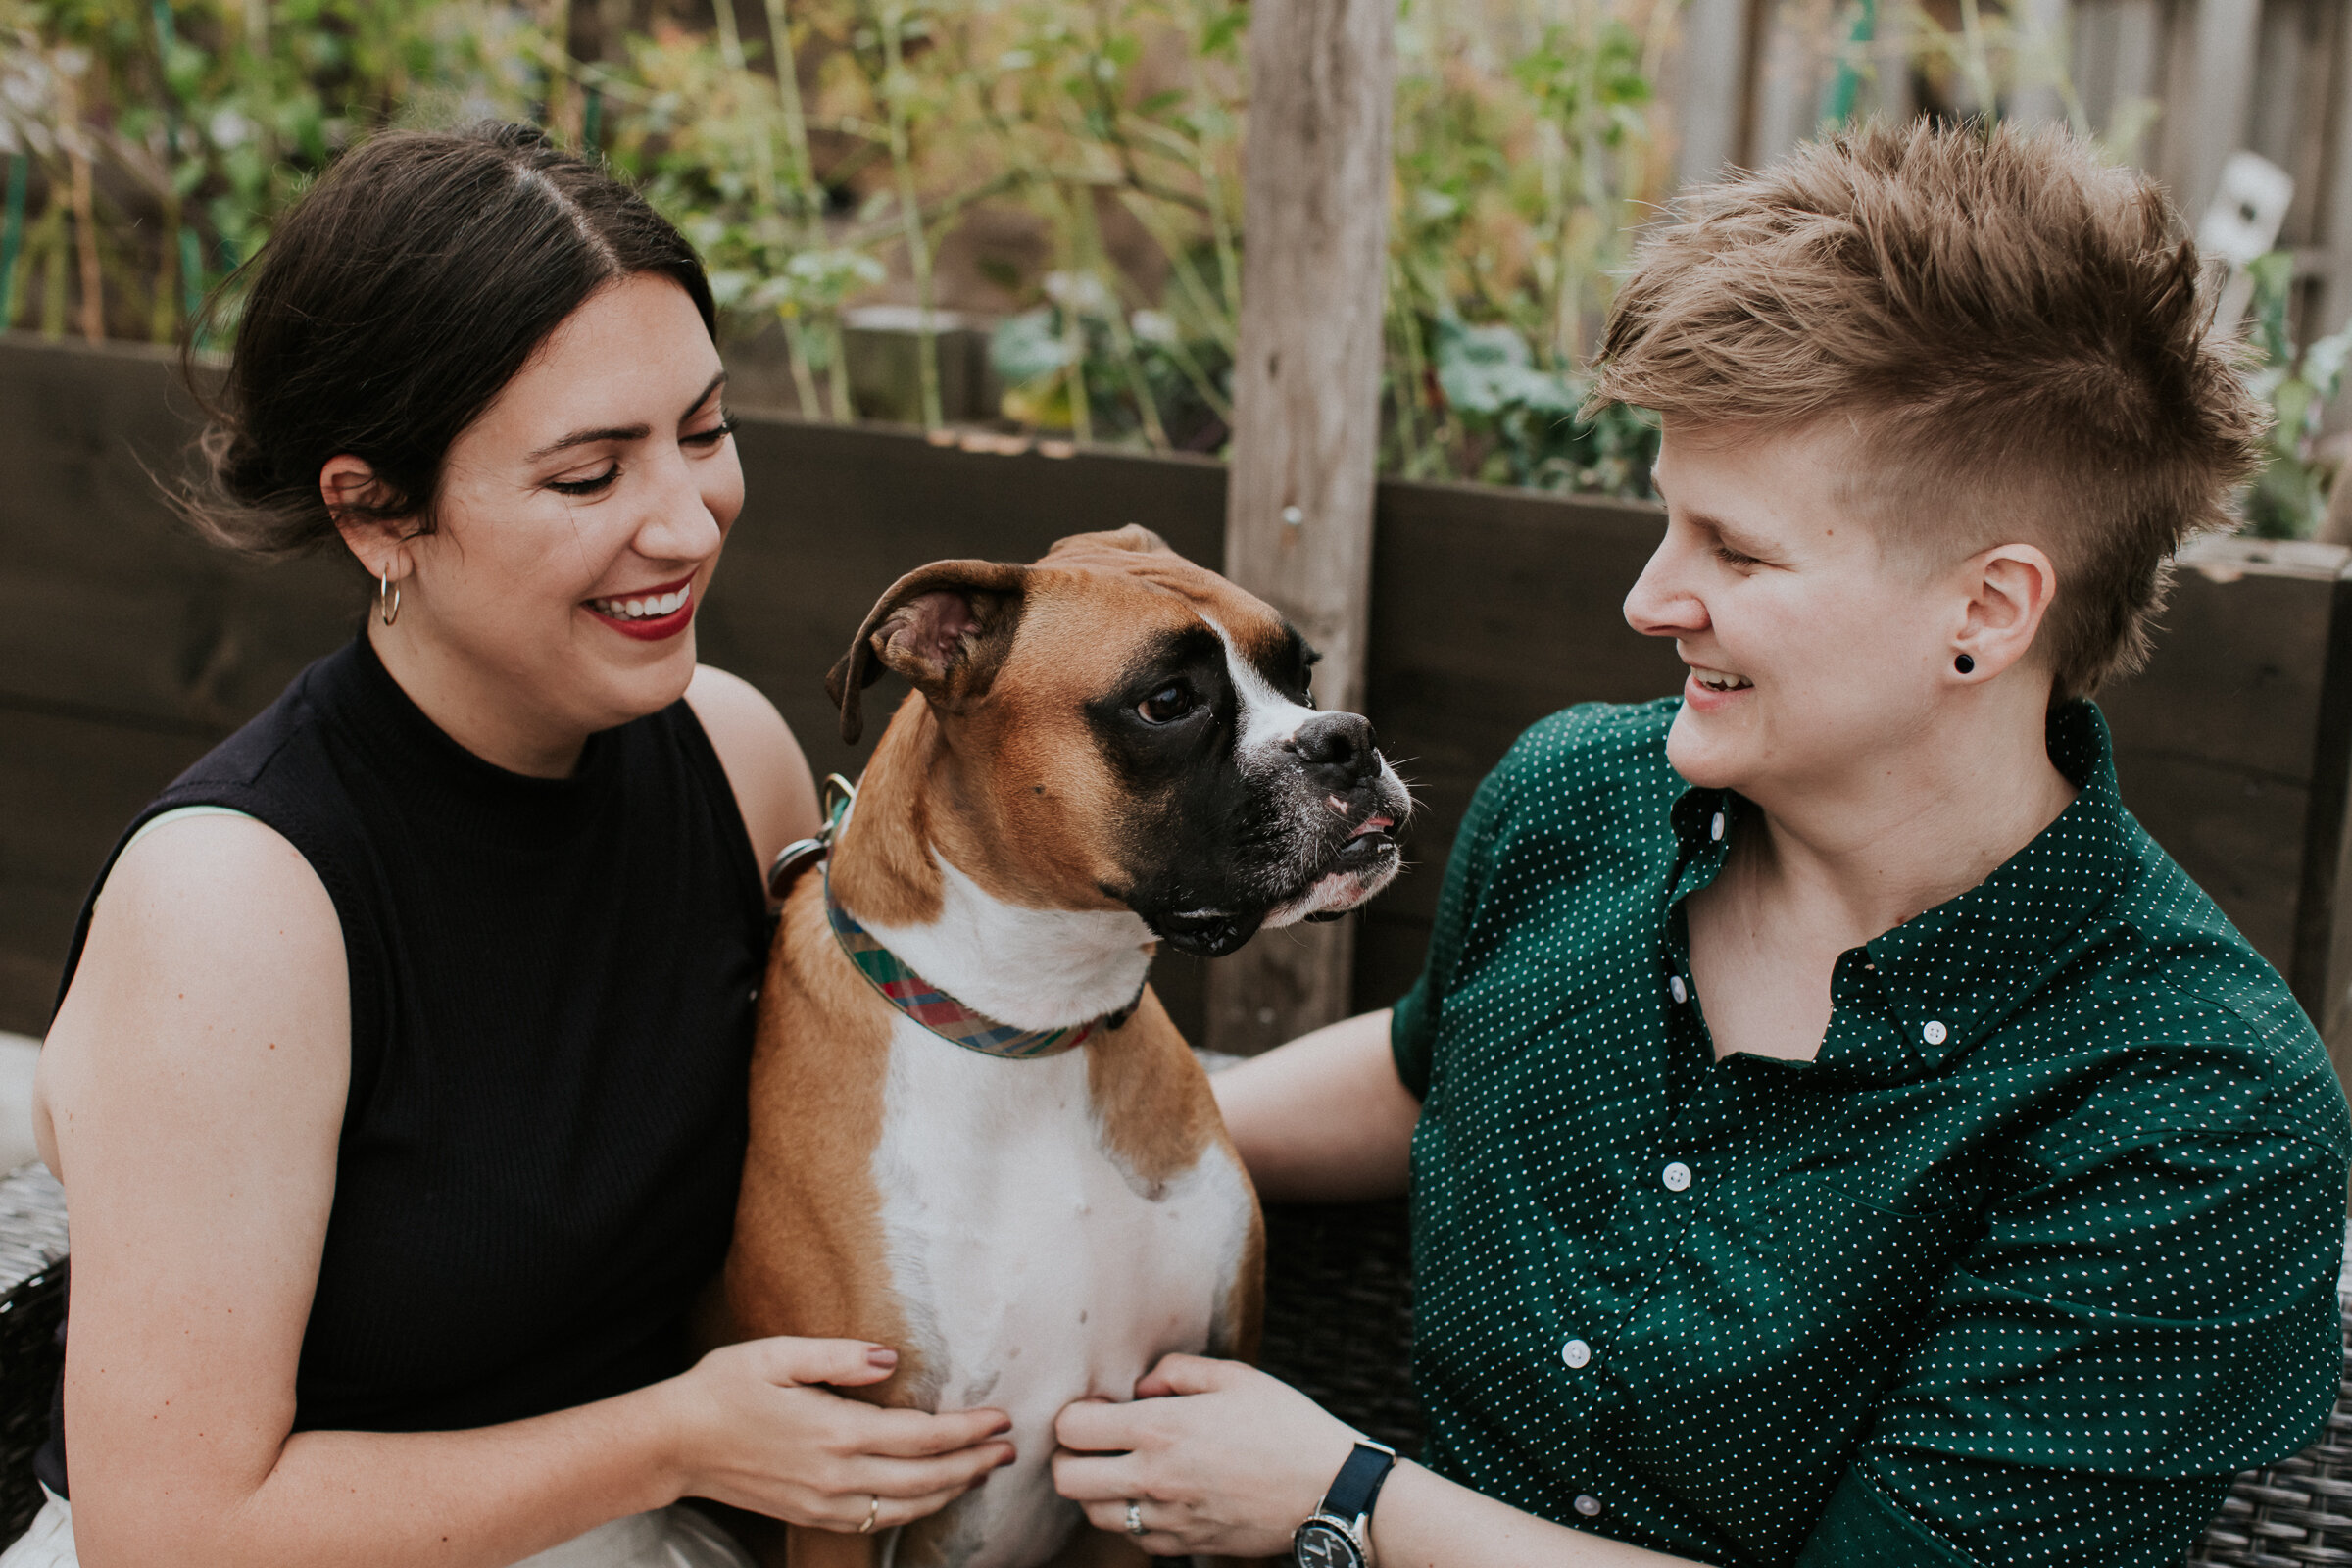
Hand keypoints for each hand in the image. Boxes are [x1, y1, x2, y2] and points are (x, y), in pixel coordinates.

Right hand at [664, 1337, 1013, 1532]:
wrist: (674, 1445)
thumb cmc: (724, 1389)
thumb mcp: (777, 1354)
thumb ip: (840, 1356)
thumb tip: (891, 1360)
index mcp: (836, 1432)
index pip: (922, 1437)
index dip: (968, 1430)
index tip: (1000, 1417)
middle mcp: (837, 1476)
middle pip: (927, 1478)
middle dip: (974, 1463)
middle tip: (1010, 1448)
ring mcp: (825, 1503)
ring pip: (907, 1506)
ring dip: (953, 1490)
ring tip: (984, 1471)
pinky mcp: (812, 1516)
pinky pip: (878, 1520)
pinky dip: (915, 1509)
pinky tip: (932, 1495)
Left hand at [1052, 1354, 1358, 1555]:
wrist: (1330, 1491)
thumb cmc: (1286, 1426)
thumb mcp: (1235, 1376)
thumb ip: (1177, 1371)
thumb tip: (1141, 1386)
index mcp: (1161, 1430)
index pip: (1072, 1429)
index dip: (1075, 1414)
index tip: (1099, 1406)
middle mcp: (1154, 1479)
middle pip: (1068, 1480)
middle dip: (1071, 1456)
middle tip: (1098, 1440)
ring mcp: (1167, 1519)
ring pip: (1094, 1514)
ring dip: (1098, 1489)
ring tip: (1127, 1467)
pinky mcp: (1184, 1546)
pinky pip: (1133, 1537)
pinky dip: (1132, 1516)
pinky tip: (1157, 1494)